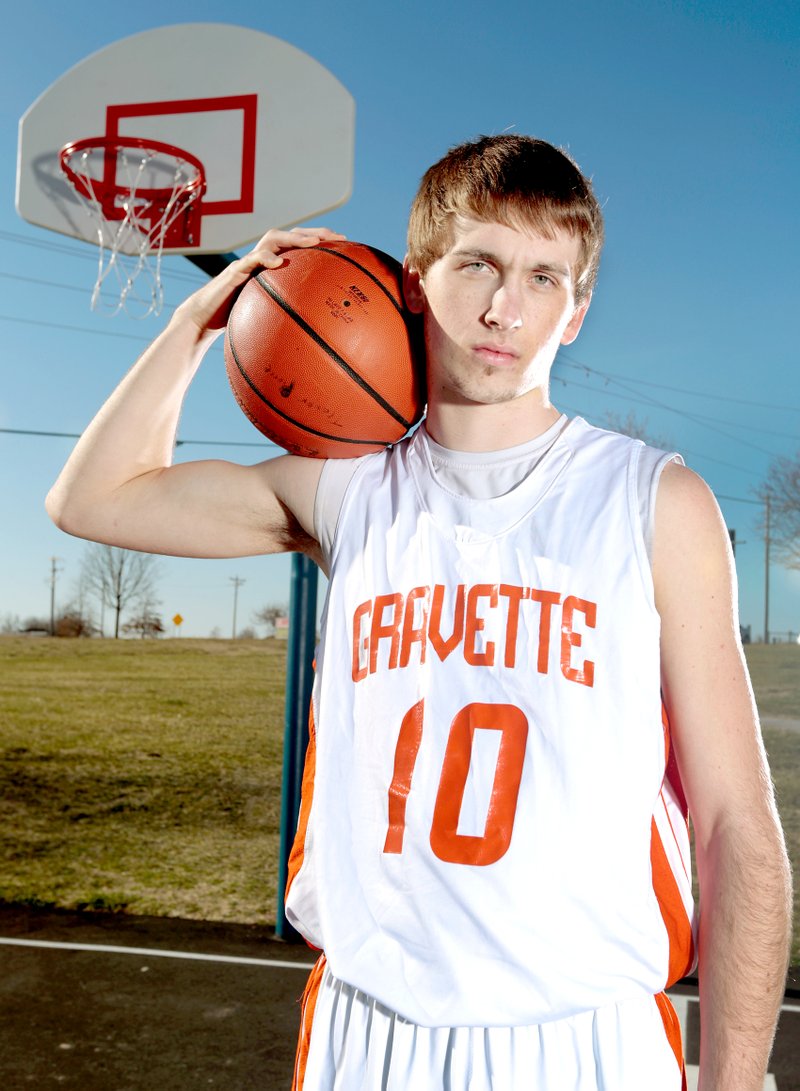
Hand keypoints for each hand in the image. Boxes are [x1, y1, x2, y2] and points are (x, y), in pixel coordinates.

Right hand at [175, 226, 346, 336]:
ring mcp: (248, 263)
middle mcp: (262, 259)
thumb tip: (318, 330)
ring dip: (294, 238)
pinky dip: (264, 258)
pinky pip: (250, 260)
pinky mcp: (235, 271)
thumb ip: (288, 312)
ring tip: (312, 242)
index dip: (321, 241)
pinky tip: (277, 262)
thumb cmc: (236, 317)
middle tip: (337, 238)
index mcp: (272, 266)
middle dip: (315, 232)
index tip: (344, 244)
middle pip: (291, 236)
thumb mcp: (267, 314)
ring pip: (272, 239)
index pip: (299, 246)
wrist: (205, 318)